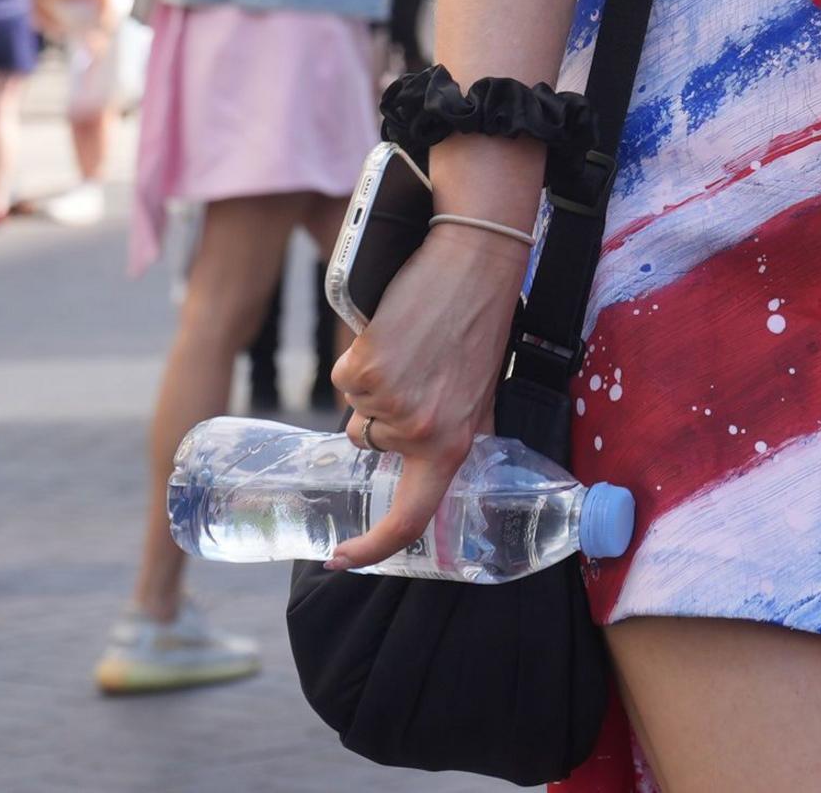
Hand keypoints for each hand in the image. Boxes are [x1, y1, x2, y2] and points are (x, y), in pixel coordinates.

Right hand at [322, 225, 524, 568]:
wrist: (473, 261)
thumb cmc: (479, 323)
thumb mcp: (481, 392)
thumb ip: (455, 433)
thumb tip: (434, 463)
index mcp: (452, 444)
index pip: (411, 516)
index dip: (374, 546)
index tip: (339, 559)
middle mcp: (418, 433)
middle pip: (368, 442)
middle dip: (383, 410)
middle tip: (420, 367)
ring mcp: (388, 403)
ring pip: (355, 405)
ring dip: (375, 377)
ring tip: (413, 342)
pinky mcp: (362, 369)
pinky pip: (344, 374)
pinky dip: (360, 352)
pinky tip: (392, 329)